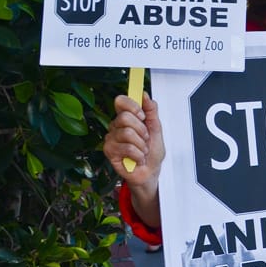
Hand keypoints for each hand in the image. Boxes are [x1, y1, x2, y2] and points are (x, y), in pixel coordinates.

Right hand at [103, 92, 165, 225]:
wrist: (150, 172)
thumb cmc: (152, 152)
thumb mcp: (156, 129)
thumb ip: (151, 111)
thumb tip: (144, 94)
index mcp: (127, 118)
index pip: (121, 101)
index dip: (132, 105)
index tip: (142, 115)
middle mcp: (116, 126)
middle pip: (125, 117)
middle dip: (141, 130)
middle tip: (145, 139)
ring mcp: (111, 138)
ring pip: (127, 133)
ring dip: (141, 144)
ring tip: (142, 150)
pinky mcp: (109, 151)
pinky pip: (126, 147)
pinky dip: (138, 154)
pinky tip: (138, 158)